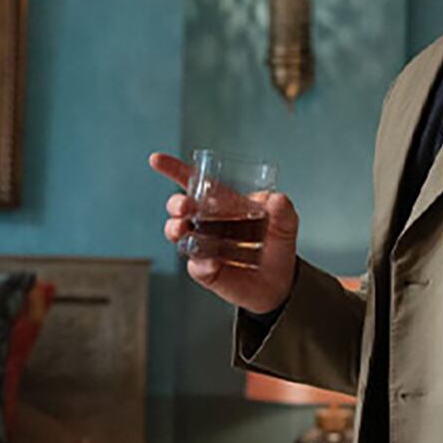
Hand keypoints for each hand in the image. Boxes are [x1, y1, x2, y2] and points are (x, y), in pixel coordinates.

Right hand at [149, 152, 297, 314]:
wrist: (280, 283)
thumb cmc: (277, 246)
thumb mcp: (286, 224)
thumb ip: (283, 210)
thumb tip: (276, 199)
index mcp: (222, 204)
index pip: (194, 183)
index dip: (174, 170)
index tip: (156, 160)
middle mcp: (206, 223)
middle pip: (179, 208)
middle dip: (175, 204)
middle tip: (183, 206)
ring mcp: (202, 247)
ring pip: (178, 234)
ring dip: (175, 229)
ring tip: (183, 229)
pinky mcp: (205, 271)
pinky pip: (196, 266)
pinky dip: (201, 263)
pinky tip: (211, 263)